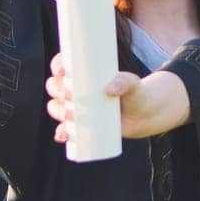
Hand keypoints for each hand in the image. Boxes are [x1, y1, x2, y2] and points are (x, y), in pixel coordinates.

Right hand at [45, 53, 189, 140]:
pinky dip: (62, 133)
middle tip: (68, 95)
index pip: (63, 66)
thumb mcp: (132, 84)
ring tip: (69, 114)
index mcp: (83, 74)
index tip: (61, 71)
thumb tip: (110, 89)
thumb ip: (124, 82)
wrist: (143, 116)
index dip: (57, 66)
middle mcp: (75, 90)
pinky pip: (65, 129)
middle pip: (56, 87)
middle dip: (56, 90)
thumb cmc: (136, 94)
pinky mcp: (81, 126)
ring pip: (57, 107)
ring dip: (57, 111)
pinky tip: (63, 135)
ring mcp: (77, 108)